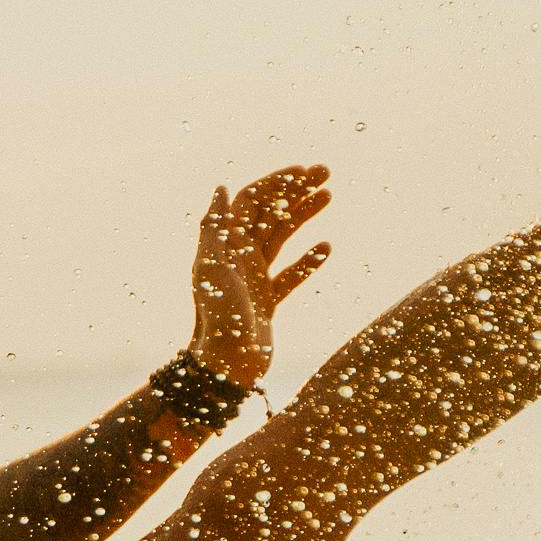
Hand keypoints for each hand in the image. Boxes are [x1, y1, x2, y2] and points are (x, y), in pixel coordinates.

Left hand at [188, 164, 331, 390]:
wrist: (227, 367)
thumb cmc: (219, 319)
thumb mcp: (211, 269)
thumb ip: (215, 228)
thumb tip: (222, 188)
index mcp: (226, 246)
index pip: (252, 201)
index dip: (276, 184)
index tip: (303, 172)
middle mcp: (239, 258)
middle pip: (269, 214)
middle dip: (295, 191)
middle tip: (326, 173)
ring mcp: (254, 280)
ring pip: (282, 238)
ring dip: (304, 215)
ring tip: (329, 196)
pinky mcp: (268, 302)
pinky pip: (291, 275)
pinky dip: (308, 260)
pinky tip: (326, 247)